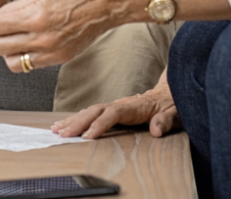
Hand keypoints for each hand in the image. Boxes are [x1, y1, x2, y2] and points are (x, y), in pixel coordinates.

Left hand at [0, 0, 130, 71]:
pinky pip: (30, 65)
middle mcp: (42, 37)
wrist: (107, 1)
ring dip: (1, 49)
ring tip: (2, 37)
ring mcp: (51, 51)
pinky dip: (20, 56)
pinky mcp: (60, 58)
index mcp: (36, 15)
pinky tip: (21, 44)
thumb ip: (19, 5)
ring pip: (11, 60)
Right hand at [52, 78, 178, 139]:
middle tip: (63, 134)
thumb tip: (156, 130)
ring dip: (73, 120)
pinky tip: (66, 124)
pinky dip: (77, 118)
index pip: (112, 114)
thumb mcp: (173, 112)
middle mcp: (120, 103)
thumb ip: (165, 121)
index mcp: (134, 106)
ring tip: (57, 129)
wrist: (169, 93)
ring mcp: (115, 105)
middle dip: (78, 122)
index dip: (100, 124)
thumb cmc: (169, 105)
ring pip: (90, 111)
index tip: (87, 136)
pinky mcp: (112, 109)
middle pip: (95, 111)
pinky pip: (91, 113)